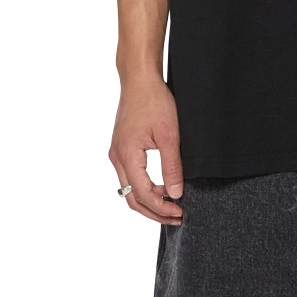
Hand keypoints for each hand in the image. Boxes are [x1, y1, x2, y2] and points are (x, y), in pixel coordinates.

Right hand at [110, 76, 183, 223]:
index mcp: (127, 156)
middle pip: (131, 198)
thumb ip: (172, 167)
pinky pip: (129, 177)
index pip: (142, 195)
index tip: (180, 212)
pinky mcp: (121, 148)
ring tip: (172, 204)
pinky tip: (161, 188)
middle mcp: (117, 158)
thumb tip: (175, 193)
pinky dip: (144, 188)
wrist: (139, 79)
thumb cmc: (155, 101)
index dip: (161, 209)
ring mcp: (116, 153)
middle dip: (154, 212)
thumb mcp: (170, 135)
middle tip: (177, 217)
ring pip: (129, 190)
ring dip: (149, 201)